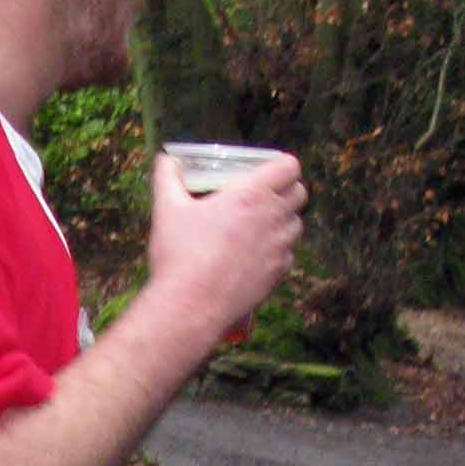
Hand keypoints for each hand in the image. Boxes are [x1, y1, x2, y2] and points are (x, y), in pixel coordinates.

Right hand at [145, 148, 304, 344]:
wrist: (191, 306)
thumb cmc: (180, 254)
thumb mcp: (167, 209)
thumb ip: (167, 178)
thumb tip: (165, 159)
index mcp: (252, 194)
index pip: (289, 167)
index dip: (282, 165)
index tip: (269, 170)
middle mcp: (273, 218)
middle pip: (300, 193)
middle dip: (286, 190)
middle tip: (265, 196)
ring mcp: (280, 248)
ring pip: (296, 225)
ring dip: (284, 221)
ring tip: (260, 226)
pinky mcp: (278, 274)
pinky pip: (288, 254)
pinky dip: (277, 251)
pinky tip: (255, 254)